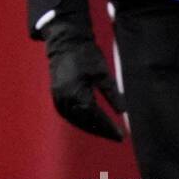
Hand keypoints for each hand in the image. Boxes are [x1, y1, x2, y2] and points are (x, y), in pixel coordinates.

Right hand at [44, 20, 125, 141]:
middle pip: (85, 121)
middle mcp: (65, 97)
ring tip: (106, 133)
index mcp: (77, 92)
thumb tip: (122, 112)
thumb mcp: (104, 74)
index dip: (108, 127)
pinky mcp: (56, 95)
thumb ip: (112, 94)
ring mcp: (58, 97)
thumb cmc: (87, 55)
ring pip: (75, 120)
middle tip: (116, 136)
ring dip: (91, 128)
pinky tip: (92, 125)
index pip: (95, 116)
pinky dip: (80, 122)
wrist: (65, 42)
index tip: (121, 135)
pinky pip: (68, 114)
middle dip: (101, 130)